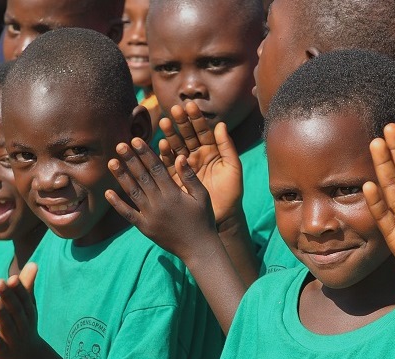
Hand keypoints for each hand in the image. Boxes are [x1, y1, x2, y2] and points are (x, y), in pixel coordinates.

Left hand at [0, 263, 42, 358]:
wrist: (27, 357)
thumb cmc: (24, 324)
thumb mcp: (26, 306)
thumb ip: (26, 285)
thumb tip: (33, 263)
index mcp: (28, 313)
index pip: (24, 300)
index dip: (19, 290)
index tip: (12, 278)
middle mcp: (23, 326)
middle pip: (16, 311)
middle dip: (8, 297)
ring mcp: (14, 340)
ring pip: (8, 326)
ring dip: (1, 314)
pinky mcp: (3, 352)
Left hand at [106, 138, 215, 259]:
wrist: (198, 249)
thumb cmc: (203, 220)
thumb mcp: (202, 196)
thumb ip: (189, 177)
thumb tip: (180, 157)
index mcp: (173, 193)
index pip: (156, 168)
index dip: (145, 153)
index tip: (136, 140)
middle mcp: (159, 203)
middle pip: (142, 176)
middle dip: (131, 159)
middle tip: (120, 145)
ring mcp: (150, 216)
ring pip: (132, 192)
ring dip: (121, 176)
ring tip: (112, 162)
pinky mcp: (145, 227)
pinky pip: (128, 214)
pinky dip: (117, 204)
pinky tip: (108, 193)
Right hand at [157, 102, 244, 227]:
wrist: (224, 216)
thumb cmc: (232, 192)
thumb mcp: (233, 168)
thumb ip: (227, 147)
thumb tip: (220, 124)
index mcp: (211, 151)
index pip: (202, 130)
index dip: (196, 118)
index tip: (189, 106)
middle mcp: (197, 156)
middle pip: (187, 135)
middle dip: (180, 123)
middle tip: (173, 110)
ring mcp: (186, 166)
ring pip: (176, 147)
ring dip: (169, 135)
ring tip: (163, 123)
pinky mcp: (177, 178)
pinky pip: (169, 164)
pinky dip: (165, 155)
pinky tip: (162, 145)